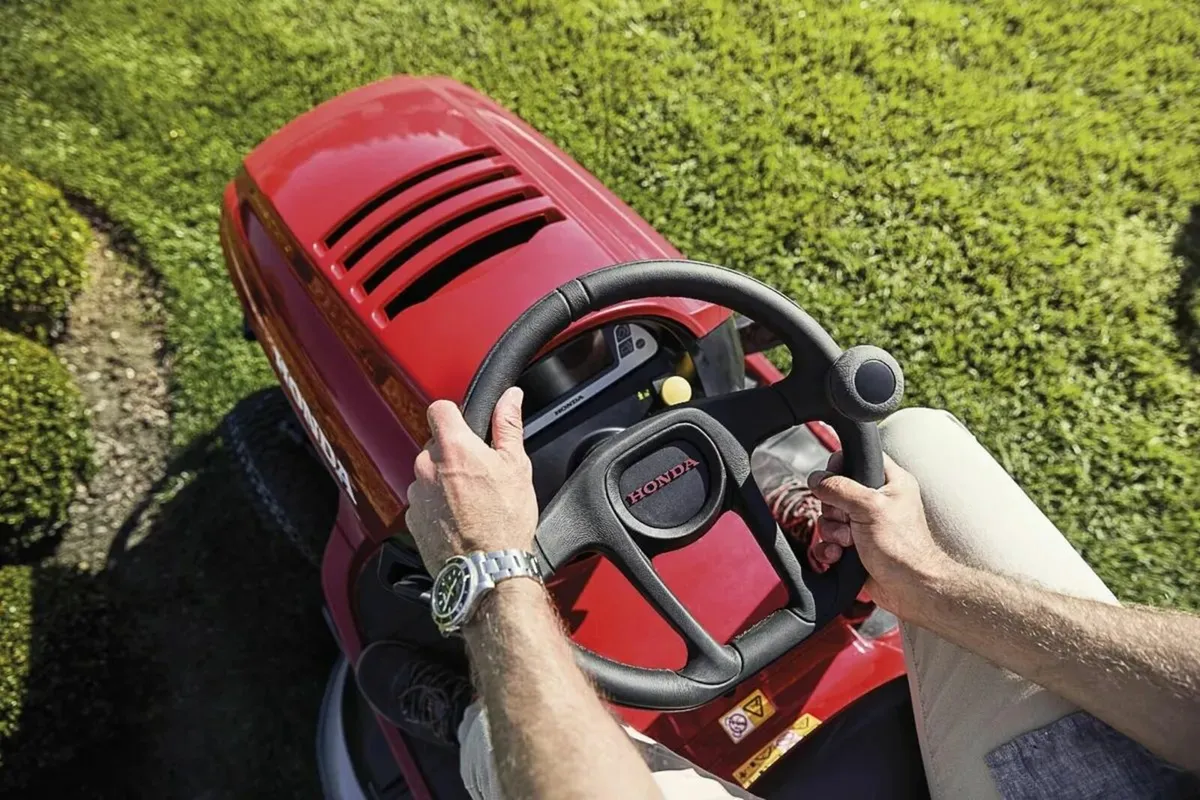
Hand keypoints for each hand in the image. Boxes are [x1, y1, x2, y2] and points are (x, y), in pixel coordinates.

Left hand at [405, 387, 538, 575]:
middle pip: (435, 445)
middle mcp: (427, 467)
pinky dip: (437, 505)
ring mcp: (416, 494)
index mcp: (454, 447)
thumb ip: (509, 425)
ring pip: (428, 474)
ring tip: (471, 502)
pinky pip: (423, 501)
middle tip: (480, 474)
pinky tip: (460, 519)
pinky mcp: (412, 519)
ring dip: (444, 481)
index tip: (467, 426)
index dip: (454, 414)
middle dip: (454, 453)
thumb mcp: (517, 466)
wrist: (487, 569)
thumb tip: (510, 397)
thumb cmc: (505, 520)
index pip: (439, 408)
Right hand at [807, 452, 954, 616]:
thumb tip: (817, 479)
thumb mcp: (869, 507)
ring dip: (831, 531)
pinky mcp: (855, 546)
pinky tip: (839, 555)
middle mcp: (877, 501)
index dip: (843, 465)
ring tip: (848, 542)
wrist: (909, 589)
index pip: (861, 457)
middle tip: (847, 519)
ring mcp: (864, 524)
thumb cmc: (903, 548)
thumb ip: (840, 488)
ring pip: (829, 517)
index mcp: (890, 482)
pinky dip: (828, 548)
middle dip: (833, 508)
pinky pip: (828, 540)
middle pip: (836, 490)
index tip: (836, 480)